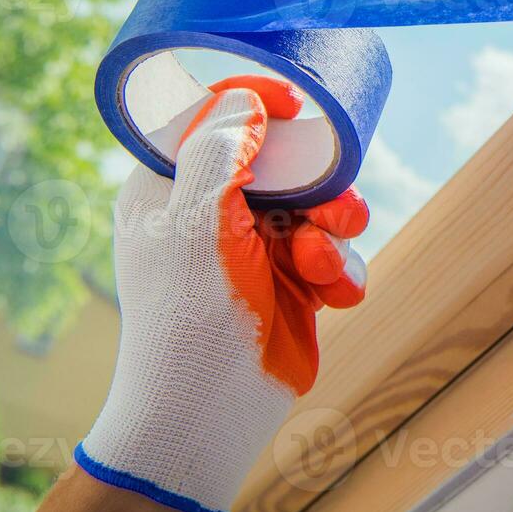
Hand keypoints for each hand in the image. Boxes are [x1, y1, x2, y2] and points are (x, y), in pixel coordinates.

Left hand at [74, 76, 367, 511]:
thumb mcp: (195, 218)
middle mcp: (214, 211)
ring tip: (322, 266)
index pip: (212, 117)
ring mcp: (257, 248)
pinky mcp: (294, 282)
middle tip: (332, 208)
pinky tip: (332, 297)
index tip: (296, 104)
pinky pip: (337, 253)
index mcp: (171, 187)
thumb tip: (246, 100)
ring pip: (322, 206)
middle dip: (319, 185)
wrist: (211, 411)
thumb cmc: (190, 314)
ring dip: (333, 234)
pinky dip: (341, 273)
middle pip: (286, 161)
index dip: (255, 103)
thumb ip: (219, 148)